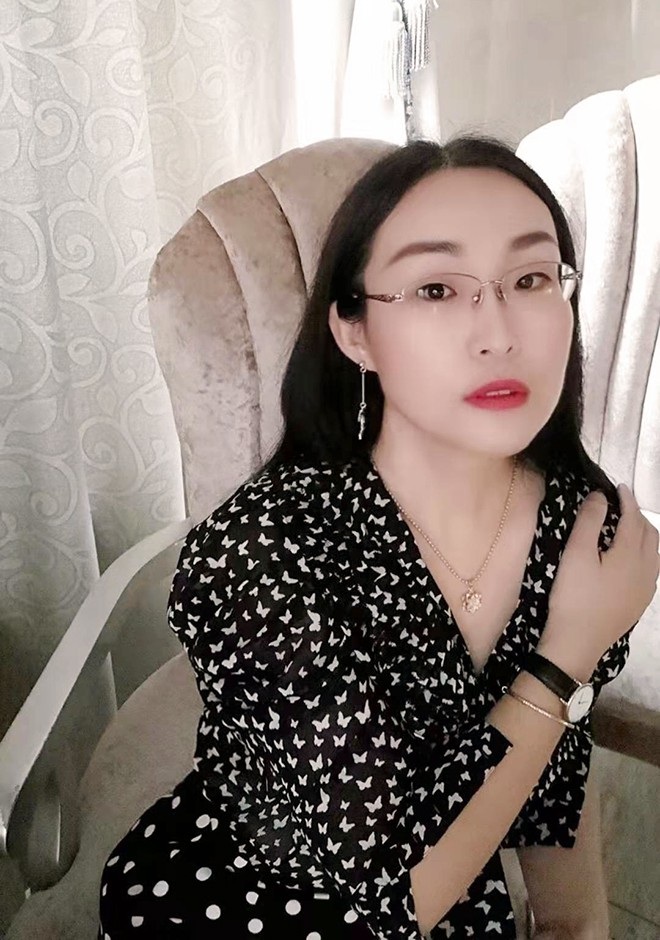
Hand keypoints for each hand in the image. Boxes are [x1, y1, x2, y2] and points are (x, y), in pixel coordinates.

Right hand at [539, 483, 658, 676]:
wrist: (578, 642)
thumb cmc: (573, 596)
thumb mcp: (575, 554)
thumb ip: (589, 521)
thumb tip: (600, 496)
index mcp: (630, 554)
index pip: (633, 518)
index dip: (627, 500)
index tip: (619, 487)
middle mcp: (645, 568)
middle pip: (649, 533)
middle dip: (637, 515)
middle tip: (621, 504)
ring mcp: (646, 587)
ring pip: (653, 551)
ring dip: (644, 533)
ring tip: (628, 526)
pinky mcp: (640, 602)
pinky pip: (651, 568)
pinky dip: (645, 552)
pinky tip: (631, 558)